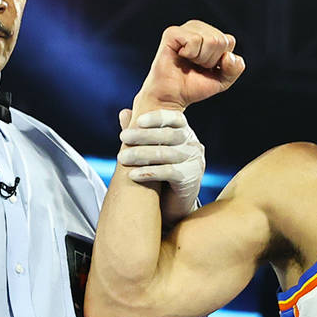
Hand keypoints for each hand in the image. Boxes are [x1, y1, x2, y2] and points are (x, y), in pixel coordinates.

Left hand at [117, 108, 204, 223]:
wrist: (173, 203)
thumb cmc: (160, 172)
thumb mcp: (150, 148)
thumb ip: (139, 131)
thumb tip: (124, 113)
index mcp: (185, 132)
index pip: (175, 118)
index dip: (158, 118)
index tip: (139, 121)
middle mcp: (193, 144)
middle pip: (168, 135)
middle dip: (143, 135)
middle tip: (123, 137)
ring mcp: (194, 161)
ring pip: (166, 154)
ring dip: (141, 155)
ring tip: (122, 158)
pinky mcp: (191, 179)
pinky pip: (168, 172)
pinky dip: (148, 173)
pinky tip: (132, 174)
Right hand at [132, 20, 244, 112]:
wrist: (172, 97)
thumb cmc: (193, 86)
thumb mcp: (222, 80)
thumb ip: (234, 69)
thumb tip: (228, 56)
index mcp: (210, 35)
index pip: (229, 41)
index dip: (221, 61)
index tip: (207, 69)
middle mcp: (198, 28)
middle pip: (221, 40)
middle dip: (211, 61)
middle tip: (195, 66)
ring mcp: (185, 29)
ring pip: (210, 40)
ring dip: (201, 59)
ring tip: (188, 62)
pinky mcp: (172, 33)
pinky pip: (195, 40)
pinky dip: (190, 54)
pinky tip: (180, 56)